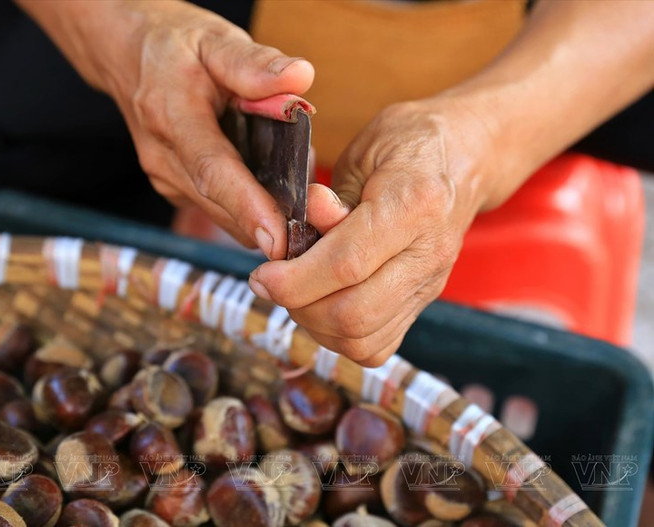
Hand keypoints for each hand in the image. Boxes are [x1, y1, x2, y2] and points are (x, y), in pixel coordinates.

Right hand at [17, 0, 313, 258]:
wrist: (132, 56)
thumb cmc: (177, 45)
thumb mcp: (215, 39)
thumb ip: (255, 64)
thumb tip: (299, 80)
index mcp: (171, 116)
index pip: (212, 171)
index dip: (247, 207)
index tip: (278, 238)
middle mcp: (163, 158)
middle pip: (222, 205)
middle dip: (271, 219)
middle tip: (320, 216)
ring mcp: (166, 179)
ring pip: (224, 215)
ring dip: (263, 213)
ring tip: (300, 190)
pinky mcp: (176, 189)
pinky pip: (219, 209)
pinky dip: (249, 206)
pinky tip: (271, 183)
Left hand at [248, 100, 493, 365]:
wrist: (466, 156)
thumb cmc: (407, 144)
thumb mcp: (362, 150)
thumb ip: (326, 199)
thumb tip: (292, 237)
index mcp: (413, 203)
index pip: (347, 264)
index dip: (295, 279)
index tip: (262, 275)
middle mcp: (428, 254)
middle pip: (354, 313)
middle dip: (299, 306)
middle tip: (273, 282)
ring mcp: (429, 284)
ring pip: (363, 339)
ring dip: (314, 325)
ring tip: (296, 291)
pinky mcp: (423, 302)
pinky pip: (377, 347)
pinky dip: (339, 338)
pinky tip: (323, 305)